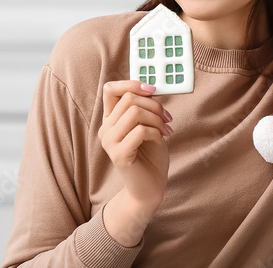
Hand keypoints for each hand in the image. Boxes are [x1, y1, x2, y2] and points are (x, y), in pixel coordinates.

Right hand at [98, 80, 171, 244]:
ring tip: (165, 130)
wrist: (150, 188)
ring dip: (156, 119)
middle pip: (128, 99)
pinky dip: (156, 132)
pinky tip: (160, 140)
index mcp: (110, 120)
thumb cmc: (151, 156)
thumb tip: (152, 88)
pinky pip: (140, 131)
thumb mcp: (148, 125)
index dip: (132, 83)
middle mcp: (105, 130)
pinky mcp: (119, 155)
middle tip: (167, 117)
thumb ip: (144, 108)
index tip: (152, 90)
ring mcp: (110, 143)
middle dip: (153, 104)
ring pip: (134, 112)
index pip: (111, 89)